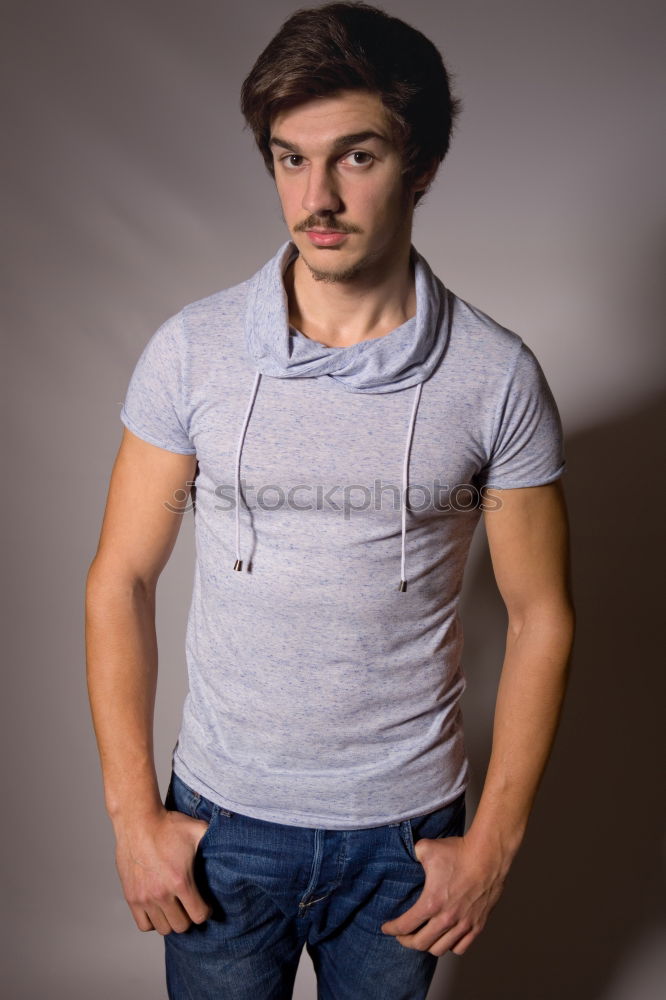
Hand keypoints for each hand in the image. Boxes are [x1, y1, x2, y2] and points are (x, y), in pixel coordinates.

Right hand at [113, 807, 212, 934]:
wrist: (138, 821)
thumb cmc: (168, 825)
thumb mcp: (198, 829)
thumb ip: (215, 839)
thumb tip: (234, 839)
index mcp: (180, 881)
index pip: (199, 916)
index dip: (205, 911)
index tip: (205, 905)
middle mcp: (161, 893)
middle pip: (181, 926)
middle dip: (189, 918)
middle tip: (190, 906)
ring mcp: (144, 897)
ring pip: (163, 928)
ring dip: (172, 921)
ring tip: (175, 908)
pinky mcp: (131, 897)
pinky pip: (144, 925)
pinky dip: (153, 921)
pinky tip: (159, 909)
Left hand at [380, 834, 507, 954]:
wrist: (488, 855)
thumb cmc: (458, 851)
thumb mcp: (426, 848)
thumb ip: (411, 854)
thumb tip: (404, 855)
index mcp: (431, 902)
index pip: (405, 925)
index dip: (392, 929)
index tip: (386, 928)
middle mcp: (446, 919)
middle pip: (420, 944)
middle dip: (406, 941)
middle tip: (402, 935)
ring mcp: (463, 924)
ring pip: (440, 949)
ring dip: (428, 946)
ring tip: (422, 937)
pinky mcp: (477, 925)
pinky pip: (460, 948)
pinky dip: (450, 946)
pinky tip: (445, 938)